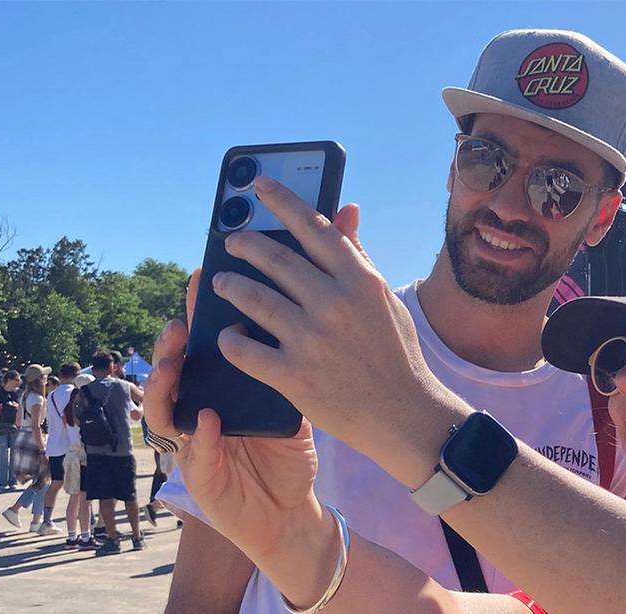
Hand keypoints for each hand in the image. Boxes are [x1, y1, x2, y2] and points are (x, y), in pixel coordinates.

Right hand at [144, 271, 320, 559]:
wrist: (289, 511)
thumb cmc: (288, 455)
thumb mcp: (292, 406)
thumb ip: (288, 369)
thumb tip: (300, 316)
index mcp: (222, 389)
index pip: (204, 345)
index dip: (197, 314)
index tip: (201, 278)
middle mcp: (198, 409)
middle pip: (174, 369)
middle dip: (171, 343)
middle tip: (180, 321)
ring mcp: (192, 442)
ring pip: (163, 408)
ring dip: (164, 384)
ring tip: (173, 364)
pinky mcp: (199, 476)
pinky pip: (192, 452)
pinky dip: (197, 435)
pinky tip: (205, 420)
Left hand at [208, 177, 467, 487]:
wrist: (404, 415)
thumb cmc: (395, 354)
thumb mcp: (383, 300)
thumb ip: (358, 255)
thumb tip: (345, 209)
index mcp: (360, 281)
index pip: (314, 227)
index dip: (282, 201)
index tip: (258, 185)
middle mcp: (335, 304)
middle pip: (275, 259)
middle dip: (245, 245)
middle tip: (232, 242)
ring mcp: (312, 340)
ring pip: (252, 298)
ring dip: (229, 286)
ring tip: (221, 284)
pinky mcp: (293, 375)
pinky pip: (244, 349)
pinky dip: (230, 339)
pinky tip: (228, 335)